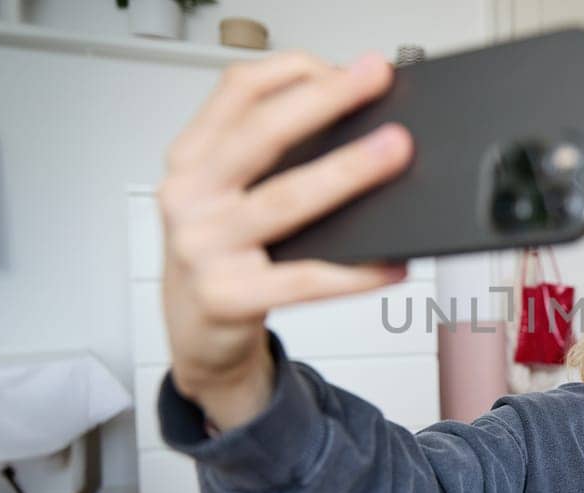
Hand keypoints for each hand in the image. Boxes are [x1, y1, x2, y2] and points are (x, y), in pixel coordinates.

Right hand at [158, 51, 413, 429]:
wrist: (196, 336)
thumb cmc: (222, 256)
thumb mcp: (226, 194)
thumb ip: (270, 156)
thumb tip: (357, 128)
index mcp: (191, 159)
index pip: (237, 91)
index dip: (292, 71)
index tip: (345, 66)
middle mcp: (189, 196)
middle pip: (261, 135)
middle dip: (325, 101)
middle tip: (376, 81)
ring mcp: (203, 248)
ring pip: (285, 201)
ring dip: (346, 173)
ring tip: (394, 154)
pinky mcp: (226, 298)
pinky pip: (304, 280)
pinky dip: (354, 272)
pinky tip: (391, 263)